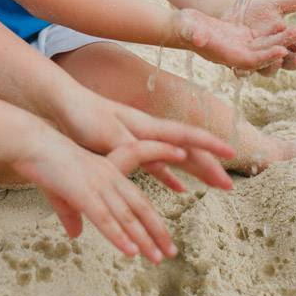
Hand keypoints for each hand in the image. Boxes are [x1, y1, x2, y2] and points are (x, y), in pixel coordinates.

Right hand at [11, 131, 195, 262]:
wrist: (30, 142)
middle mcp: (109, 175)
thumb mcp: (62, 191)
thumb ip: (71, 214)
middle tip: (171, 250)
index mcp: (107, 167)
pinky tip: (130, 251)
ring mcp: (98, 184)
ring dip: (144, 239)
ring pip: (128, 216)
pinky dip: (119, 237)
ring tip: (158, 257)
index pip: (139, 173)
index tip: (175, 185)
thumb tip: (75, 233)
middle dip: (158, 230)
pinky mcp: (84, 193)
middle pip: (141, 206)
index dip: (158, 178)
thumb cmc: (45, 161)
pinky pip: (106, 219)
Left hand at [54, 92, 235, 192]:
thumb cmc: (84, 117)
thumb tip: (169, 159)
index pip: (187, 135)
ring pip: (175, 158)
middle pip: (186, 149)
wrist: (62, 105)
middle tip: (230, 186)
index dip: (211, 145)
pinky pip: (155, 166)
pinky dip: (169, 177)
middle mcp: (148, 132)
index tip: (233, 153)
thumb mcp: (110, 135)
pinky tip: (179, 189)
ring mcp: (139, 141)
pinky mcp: (127, 150)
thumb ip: (137, 148)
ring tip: (215, 185)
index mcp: (147, 127)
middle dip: (209, 166)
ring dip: (195, 171)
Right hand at [166, 7, 295, 72]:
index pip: (249, 61)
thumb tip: (199, 37)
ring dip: (282, 40)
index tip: (281, 51)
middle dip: (281, 47)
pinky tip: (287, 24)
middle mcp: (236, 55)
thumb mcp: (187, 28)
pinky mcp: (243, 38)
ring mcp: (241, 46)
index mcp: (225, 56)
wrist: (183, 27)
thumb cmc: (182, 28)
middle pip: (263, 54)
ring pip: (266, 45)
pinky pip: (263, 38)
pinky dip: (275, 33)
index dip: (265, 57)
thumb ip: (193, 34)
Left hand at [232, 0, 295, 75]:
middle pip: (289, 62)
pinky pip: (243, 71)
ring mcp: (258, 62)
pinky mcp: (239, 64)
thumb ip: (293, 3)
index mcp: (288, 43)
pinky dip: (245, 72)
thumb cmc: (257, 14)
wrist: (231, 18)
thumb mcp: (274, 7)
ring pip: (268, 69)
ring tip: (278, 58)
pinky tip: (247, 70)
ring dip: (273, 65)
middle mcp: (275, 56)